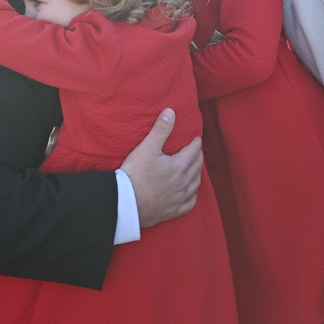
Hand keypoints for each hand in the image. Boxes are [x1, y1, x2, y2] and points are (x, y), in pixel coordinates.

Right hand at [121, 109, 202, 228]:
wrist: (126, 203)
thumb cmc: (135, 174)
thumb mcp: (147, 148)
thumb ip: (161, 129)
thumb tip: (171, 112)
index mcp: (180, 165)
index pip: (194, 150)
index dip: (196, 142)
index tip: (196, 137)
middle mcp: (184, 182)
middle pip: (197, 166)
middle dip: (198, 156)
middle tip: (195, 150)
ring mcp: (180, 198)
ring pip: (196, 184)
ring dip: (197, 174)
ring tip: (194, 168)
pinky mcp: (173, 211)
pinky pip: (190, 203)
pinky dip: (192, 196)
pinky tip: (190, 193)